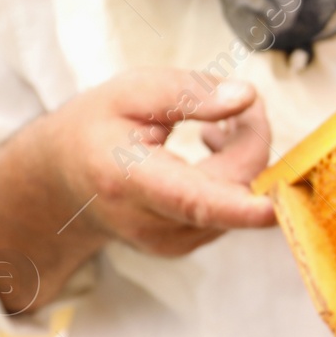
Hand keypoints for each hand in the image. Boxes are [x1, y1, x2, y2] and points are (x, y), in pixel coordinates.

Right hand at [52, 68, 276, 255]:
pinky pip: (232, 210)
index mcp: (127, 179)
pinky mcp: (185, 245)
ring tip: (213, 127)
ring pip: (239, 201)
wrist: (61, 178)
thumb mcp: (129, 91)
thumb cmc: (95, 127)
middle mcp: (149, 222)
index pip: (192, 200)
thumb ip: (187, 92)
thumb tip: (247, 97)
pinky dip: (235, 177)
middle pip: (232, 190)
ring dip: (244, 157)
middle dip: (252, 140)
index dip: (238, 206)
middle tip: (241, 103)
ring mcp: (169, 242)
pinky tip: (210, 151)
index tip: (274, 207)